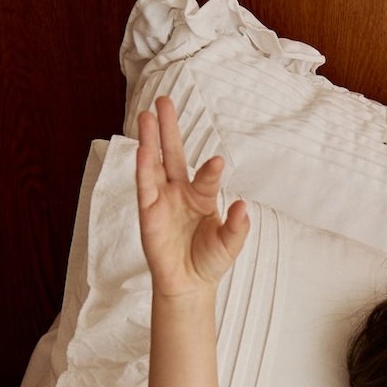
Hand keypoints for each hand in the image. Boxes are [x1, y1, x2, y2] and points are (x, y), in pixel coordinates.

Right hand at [135, 96, 250, 299]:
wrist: (188, 285)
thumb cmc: (209, 260)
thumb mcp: (228, 245)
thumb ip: (237, 228)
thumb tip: (243, 207)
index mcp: (202, 196)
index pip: (206, 177)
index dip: (210, 170)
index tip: (216, 162)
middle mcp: (180, 192)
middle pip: (173, 154)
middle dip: (168, 128)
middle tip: (164, 101)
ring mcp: (162, 200)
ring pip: (154, 164)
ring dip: (149, 140)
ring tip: (146, 114)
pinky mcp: (147, 212)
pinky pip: (144, 187)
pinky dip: (143, 170)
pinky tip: (142, 150)